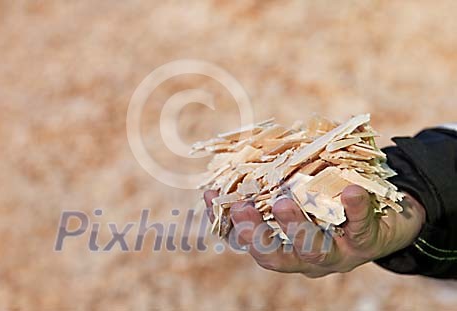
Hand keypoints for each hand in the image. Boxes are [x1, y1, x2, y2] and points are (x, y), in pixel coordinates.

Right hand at [204, 185, 425, 277]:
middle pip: (276, 257)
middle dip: (256, 234)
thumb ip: (278, 182)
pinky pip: (360, 227)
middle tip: (240, 207)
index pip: (249, 240)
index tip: (210, 196)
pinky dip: (355, 209)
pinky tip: (350, 190)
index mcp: (287, 247)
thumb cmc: (335, 205)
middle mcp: (307, 258)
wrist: (389, 221)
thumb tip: (246, 150)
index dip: (227, 222)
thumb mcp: (305, 197)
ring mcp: (338, 253)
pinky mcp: (367, 242)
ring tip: (284, 202)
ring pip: (314, 251)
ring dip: (295, 227)